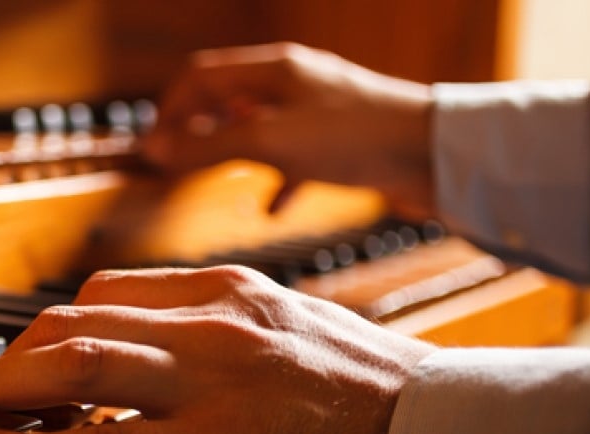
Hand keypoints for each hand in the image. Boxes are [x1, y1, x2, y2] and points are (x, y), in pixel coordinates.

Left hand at [0, 266, 435, 433]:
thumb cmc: (372, 404)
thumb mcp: (290, 338)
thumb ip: (219, 338)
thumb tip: (152, 365)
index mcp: (227, 293)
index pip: (105, 295)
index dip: (39, 334)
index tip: (7, 364)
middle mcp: (210, 322)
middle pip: (71, 320)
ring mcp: (210, 380)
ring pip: (69, 365)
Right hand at [143, 42, 434, 217]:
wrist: (436, 154)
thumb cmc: (357, 137)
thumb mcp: (270, 141)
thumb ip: (209, 147)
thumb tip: (155, 151)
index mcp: (273, 70)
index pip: (201, 77)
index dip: (169, 110)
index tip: (152, 150)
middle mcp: (294, 84)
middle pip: (227, 99)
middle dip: (197, 130)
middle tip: (174, 165)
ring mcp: (318, 113)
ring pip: (258, 128)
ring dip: (231, 152)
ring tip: (214, 178)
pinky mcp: (341, 144)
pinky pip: (294, 159)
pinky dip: (275, 180)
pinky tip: (271, 207)